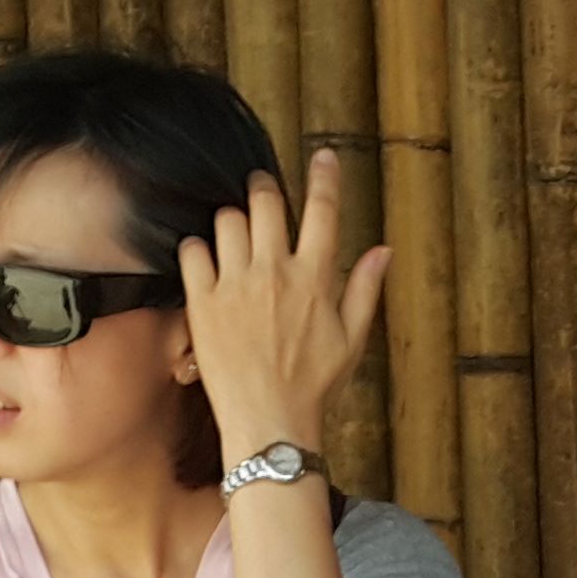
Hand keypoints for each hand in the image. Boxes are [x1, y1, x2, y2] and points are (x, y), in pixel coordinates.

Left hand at [183, 145, 390, 470]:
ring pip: (227, 220)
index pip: (323, 211)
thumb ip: (364, 288)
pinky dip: (198, 249)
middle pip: (266, 202)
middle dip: (264, 189)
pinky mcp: (203, 302)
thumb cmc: (314, 384)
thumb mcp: (352, 338)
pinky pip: (192, 251)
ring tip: (236, 236)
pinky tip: (207, 261)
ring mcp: (236, 285)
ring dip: (233, 221)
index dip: (325, 177)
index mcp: (315, 278)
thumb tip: (384, 250)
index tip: (323, 156)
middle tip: (262, 193)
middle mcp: (275, 272)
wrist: (269, 420)